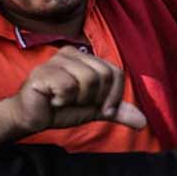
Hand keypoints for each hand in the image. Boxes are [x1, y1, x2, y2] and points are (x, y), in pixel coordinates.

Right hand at [5, 46, 146, 134]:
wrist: (34, 118)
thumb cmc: (63, 109)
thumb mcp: (96, 110)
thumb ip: (118, 112)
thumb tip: (142, 122)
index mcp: (86, 58)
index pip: (115, 72)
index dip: (113, 95)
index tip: (101, 108)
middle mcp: (72, 53)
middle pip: (103, 75)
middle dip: (95, 98)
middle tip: (77, 103)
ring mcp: (55, 60)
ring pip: (88, 79)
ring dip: (79, 99)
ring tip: (64, 100)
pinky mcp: (42, 72)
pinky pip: (68, 86)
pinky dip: (63, 100)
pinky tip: (53, 100)